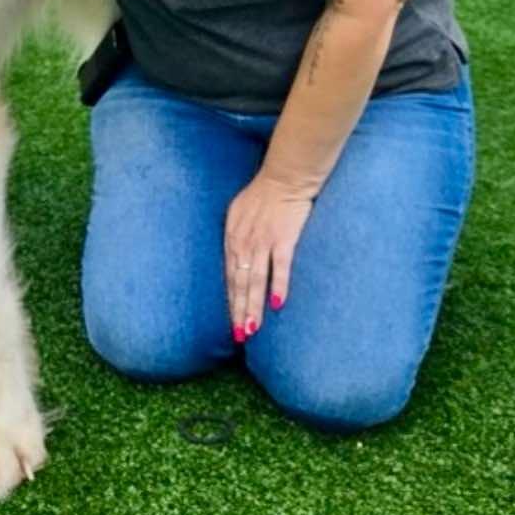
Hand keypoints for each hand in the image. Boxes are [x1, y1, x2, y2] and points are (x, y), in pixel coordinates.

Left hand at [223, 172, 313, 340]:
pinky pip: (280, 266)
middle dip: (239, 311)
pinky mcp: (284, 239)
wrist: (285, 177)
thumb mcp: (238, 213)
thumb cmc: (262, 194)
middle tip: (239, 337)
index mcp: (232, 237)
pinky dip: (278, 285)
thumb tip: (235, 260)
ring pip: (256, 280)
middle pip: (240, 283)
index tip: (231, 324)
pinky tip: (277, 303)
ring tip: (252, 329)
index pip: (229, 276)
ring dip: (254, 306)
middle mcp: (244, 242)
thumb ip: (236, 237)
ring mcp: (264, 241)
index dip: (230, 301)